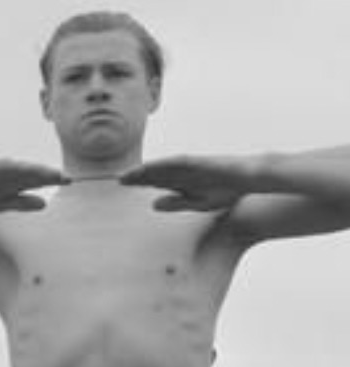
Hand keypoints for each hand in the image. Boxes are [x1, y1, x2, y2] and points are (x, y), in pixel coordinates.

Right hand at [0, 159, 66, 212]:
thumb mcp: (0, 203)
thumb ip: (22, 202)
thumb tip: (44, 204)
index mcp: (14, 180)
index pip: (36, 180)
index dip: (52, 180)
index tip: (68, 181)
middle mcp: (9, 172)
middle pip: (32, 173)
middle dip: (48, 175)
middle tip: (66, 177)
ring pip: (18, 169)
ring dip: (34, 171)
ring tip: (48, 173)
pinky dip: (8, 167)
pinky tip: (19, 168)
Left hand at [120, 154, 258, 212]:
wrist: (250, 178)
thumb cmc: (228, 190)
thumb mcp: (198, 203)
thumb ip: (176, 203)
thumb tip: (153, 204)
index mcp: (183, 181)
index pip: (156, 181)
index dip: (139, 182)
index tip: (122, 184)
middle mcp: (183, 171)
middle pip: (155, 174)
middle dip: (137, 176)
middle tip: (116, 179)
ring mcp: (190, 165)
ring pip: (162, 168)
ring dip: (144, 170)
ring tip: (127, 175)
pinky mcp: (199, 161)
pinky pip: (177, 163)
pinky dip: (162, 165)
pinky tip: (149, 168)